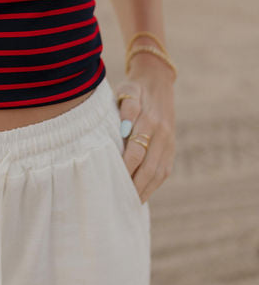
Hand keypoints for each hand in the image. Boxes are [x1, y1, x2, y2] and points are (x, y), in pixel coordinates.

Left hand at [114, 63, 175, 204]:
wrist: (157, 81)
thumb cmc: (134, 88)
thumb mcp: (126, 90)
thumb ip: (126, 107)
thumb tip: (124, 129)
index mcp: (150, 120)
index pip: (136, 151)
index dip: (124, 168)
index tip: (111, 181)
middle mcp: (162, 133)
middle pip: (149, 167)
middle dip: (134, 186)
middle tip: (119, 200)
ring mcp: (169, 142)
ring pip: (159, 172)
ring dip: (145, 189)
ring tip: (129, 203)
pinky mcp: (172, 147)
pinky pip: (165, 171)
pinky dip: (154, 184)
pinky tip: (142, 194)